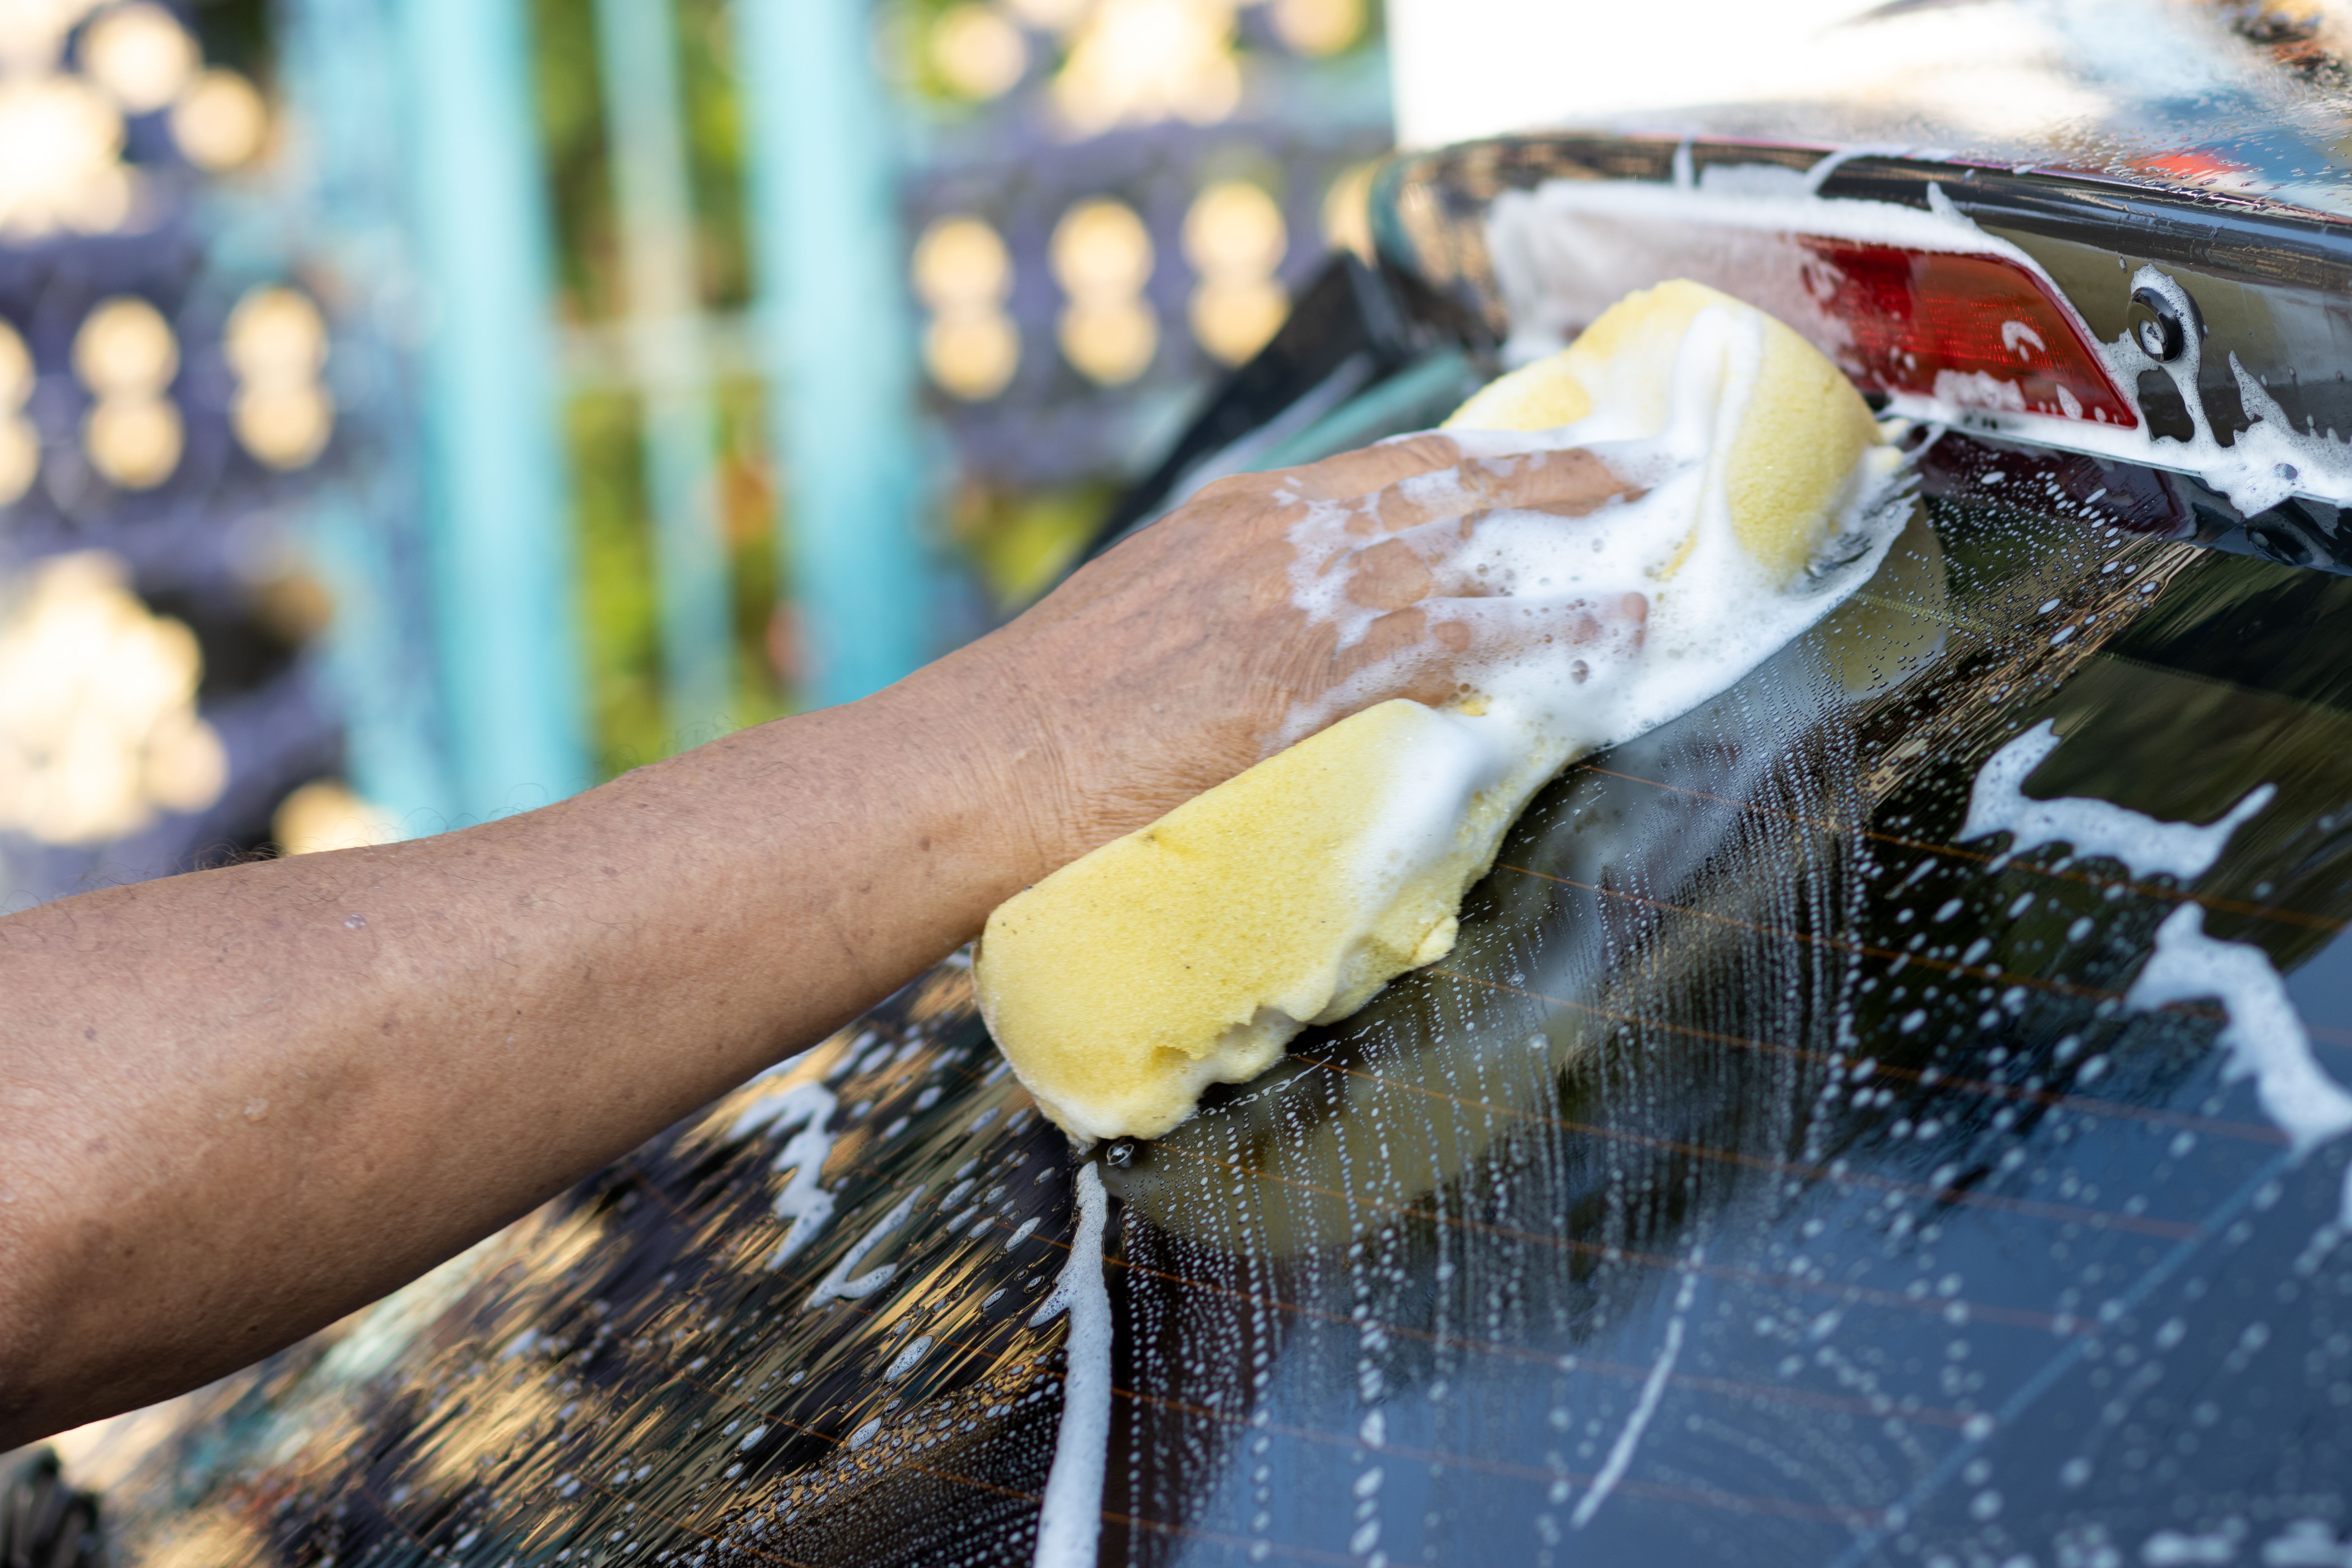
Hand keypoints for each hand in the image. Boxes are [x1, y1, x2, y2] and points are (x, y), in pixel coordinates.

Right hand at [910, 434, 1648, 877]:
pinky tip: (1608, 633)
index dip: (1477, 459)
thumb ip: (1224, 623)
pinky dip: (1544, 631)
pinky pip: (1462, 638)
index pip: (1386, 468)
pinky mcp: (1315, 669)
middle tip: (1639, 462)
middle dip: (1553, 470)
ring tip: (1657, 533)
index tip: (1543, 452)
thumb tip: (1278, 654)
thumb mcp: (1142, 635)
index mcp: (1236, 520)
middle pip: (1447, 479)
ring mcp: (1300, 595)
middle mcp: (1279, 534)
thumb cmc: (1041, 724)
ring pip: (1471, 545)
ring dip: (1575, 536)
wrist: (978, 765)